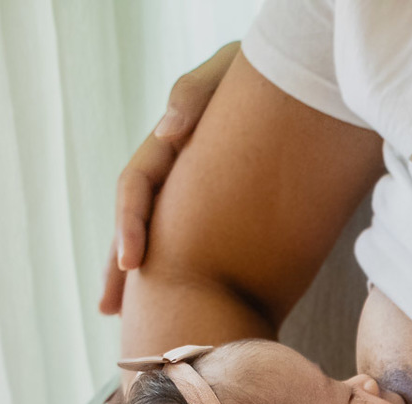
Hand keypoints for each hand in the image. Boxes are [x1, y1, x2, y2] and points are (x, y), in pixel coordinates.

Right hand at [99, 42, 239, 314]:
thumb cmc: (262, 73)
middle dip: (120, 266)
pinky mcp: (222, 208)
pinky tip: (191, 301)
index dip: (130, 226)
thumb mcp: (225, 73)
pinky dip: (188, 270)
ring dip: (147, 277)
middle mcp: (175, 170)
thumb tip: (167, 130)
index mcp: (169, 145)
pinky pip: (199, 241)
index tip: (131, 264)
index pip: (136, 188)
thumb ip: (194, 93)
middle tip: (112, 310)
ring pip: (163, 236)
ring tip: (129, 321)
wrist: (299, 81)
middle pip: (138, 221)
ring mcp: (195, 190)